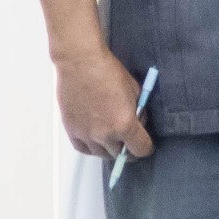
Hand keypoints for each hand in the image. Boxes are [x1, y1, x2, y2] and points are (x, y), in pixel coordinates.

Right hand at [53, 46, 149, 161]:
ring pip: (101, 154)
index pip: (140, 149)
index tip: (146, 144)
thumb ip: (138, 112)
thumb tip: (139, 122)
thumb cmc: (108, 73)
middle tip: (130, 139)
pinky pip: (83, 149)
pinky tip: (97, 141)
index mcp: (124, 125)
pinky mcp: (72, 130)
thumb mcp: (136, 92)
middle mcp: (104, 134)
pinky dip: (92, 148)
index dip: (146, 148)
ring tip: (114, 138)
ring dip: (110, 148)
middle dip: (128, 148)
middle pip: (120, 154)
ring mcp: (86, 134)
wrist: (81, 64)